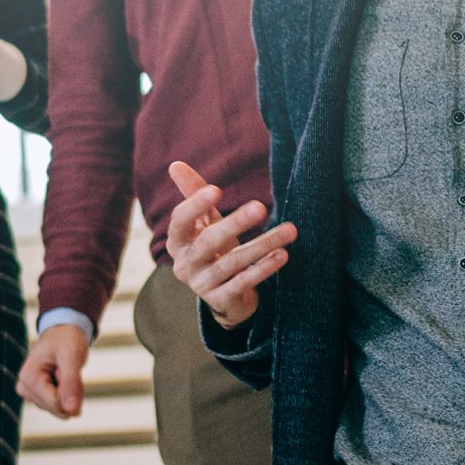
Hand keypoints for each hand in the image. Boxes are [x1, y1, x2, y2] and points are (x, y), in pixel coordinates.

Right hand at [18, 321, 90, 416]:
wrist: (62, 333)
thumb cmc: (66, 341)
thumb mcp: (72, 357)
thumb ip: (71, 384)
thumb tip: (73, 412)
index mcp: (28, 378)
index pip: (56, 403)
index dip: (71, 390)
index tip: (66, 368)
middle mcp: (24, 389)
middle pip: (58, 409)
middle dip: (71, 392)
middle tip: (67, 369)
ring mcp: (30, 394)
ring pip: (60, 410)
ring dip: (70, 393)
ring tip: (64, 371)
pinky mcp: (37, 397)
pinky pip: (60, 407)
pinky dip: (68, 394)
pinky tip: (63, 378)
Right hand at [163, 158, 295, 327]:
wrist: (223, 294)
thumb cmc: (214, 249)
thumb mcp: (205, 222)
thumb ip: (193, 194)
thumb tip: (175, 165)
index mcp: (177, 242)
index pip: (180, 221)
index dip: (195, 205)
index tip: (216, 189)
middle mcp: (184, 264)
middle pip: (208, 242)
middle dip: (235, 223)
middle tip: (261, 207)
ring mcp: (201, 284)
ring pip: (232, 263)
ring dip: (262, 245)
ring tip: (289, 230)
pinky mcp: (221, 299)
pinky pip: (243, 283)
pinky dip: (263, 269)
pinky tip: (282, 255)